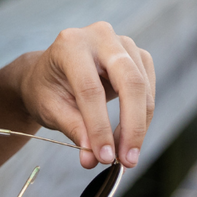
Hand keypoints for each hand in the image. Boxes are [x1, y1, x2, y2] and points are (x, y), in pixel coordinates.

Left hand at [17, 21, 154, 170]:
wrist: (52, 72)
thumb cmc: (47, 88)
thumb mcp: (49, 108)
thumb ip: (72, 128)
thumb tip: (93, 157)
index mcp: (70, 43)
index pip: (90, 88)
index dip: (99, 126)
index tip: (103, 157)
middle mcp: (99, 36)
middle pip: (128, 81)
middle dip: (131, 125)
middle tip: (127, 160)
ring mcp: (122, 42)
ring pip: (142, 87)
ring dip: (138, 125)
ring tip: (125, 155)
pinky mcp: (137, 55)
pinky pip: (148, 88)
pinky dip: (142, 116)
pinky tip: (129, 135)